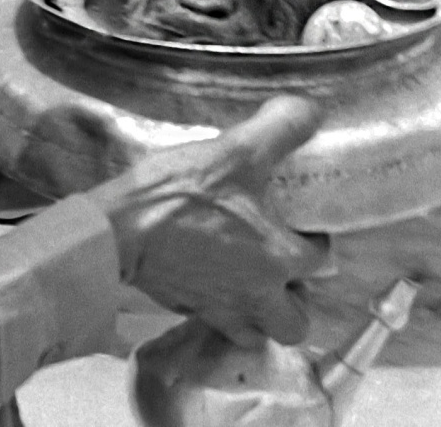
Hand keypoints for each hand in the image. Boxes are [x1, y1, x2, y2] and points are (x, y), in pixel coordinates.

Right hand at [85, 95, 327, 346]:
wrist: (119, 227)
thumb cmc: (182, 192)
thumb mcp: (238, 148)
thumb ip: (282, 126)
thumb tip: (312, 109)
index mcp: (277, 259)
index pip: (321, 262)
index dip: (317, 241)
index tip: (302, 224)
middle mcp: (255, 296)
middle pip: (294, 322)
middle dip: (293, 301)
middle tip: (280, 267)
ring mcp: (218, 309)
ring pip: (255, 332)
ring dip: (257, 314)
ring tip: (247, 280)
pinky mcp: (185, 309)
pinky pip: (215, 321)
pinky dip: (218, 307)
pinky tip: (206, 277)